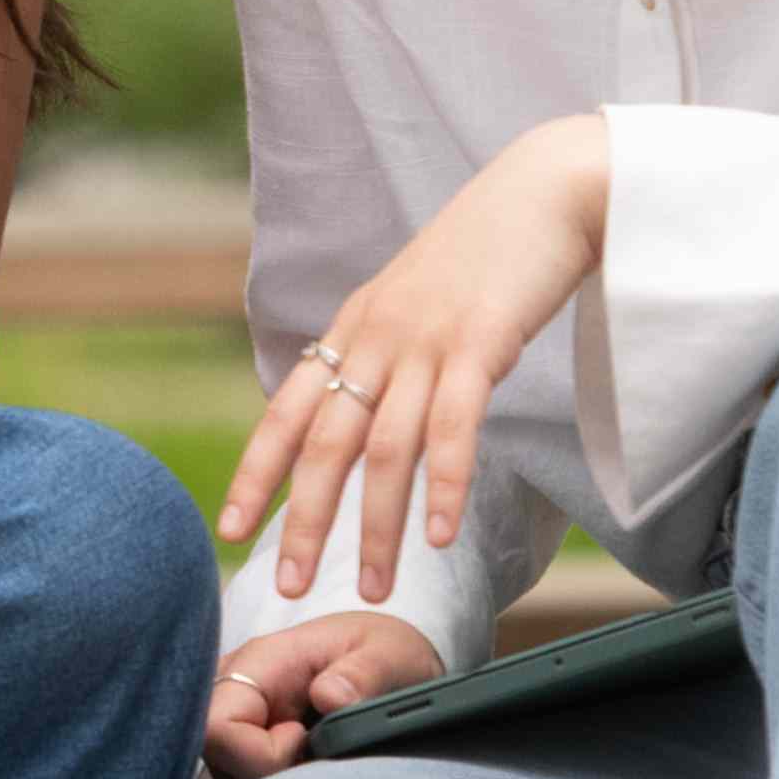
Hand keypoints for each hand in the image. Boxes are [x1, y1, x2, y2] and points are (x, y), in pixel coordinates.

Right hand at [201, 611, 441, 778]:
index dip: (260, 753)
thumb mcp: (391, 654)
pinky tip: (310, 763)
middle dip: (268, 773)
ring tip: (320, 757)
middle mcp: (235, 689)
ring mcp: (237, 717)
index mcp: (261, 661)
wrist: (388, 664)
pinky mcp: (246, 739)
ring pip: (228, 772)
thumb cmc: (386, 653)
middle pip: (216, 756)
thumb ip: (365, 673)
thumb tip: (328, 696)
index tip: (306, 742)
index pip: (217, 725)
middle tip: (319, 755)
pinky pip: (243, 775)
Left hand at [218, 115, 606, 605]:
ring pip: (385, 448)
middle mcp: (377, 337)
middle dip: (305, 520)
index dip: (257, 472)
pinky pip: (453, 426)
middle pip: (326, 442)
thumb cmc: (487, 254)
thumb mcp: (415, 301)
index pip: (287, 410)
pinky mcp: (482, 342)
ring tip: (376, 588)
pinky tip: (441, 537)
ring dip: (377, 525)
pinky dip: (445, 485)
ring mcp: (427, 340)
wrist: (548, 191)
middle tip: (290, 586)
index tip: (230, 528)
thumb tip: (366, 408)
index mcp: (354, 328)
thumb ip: (386, 353)